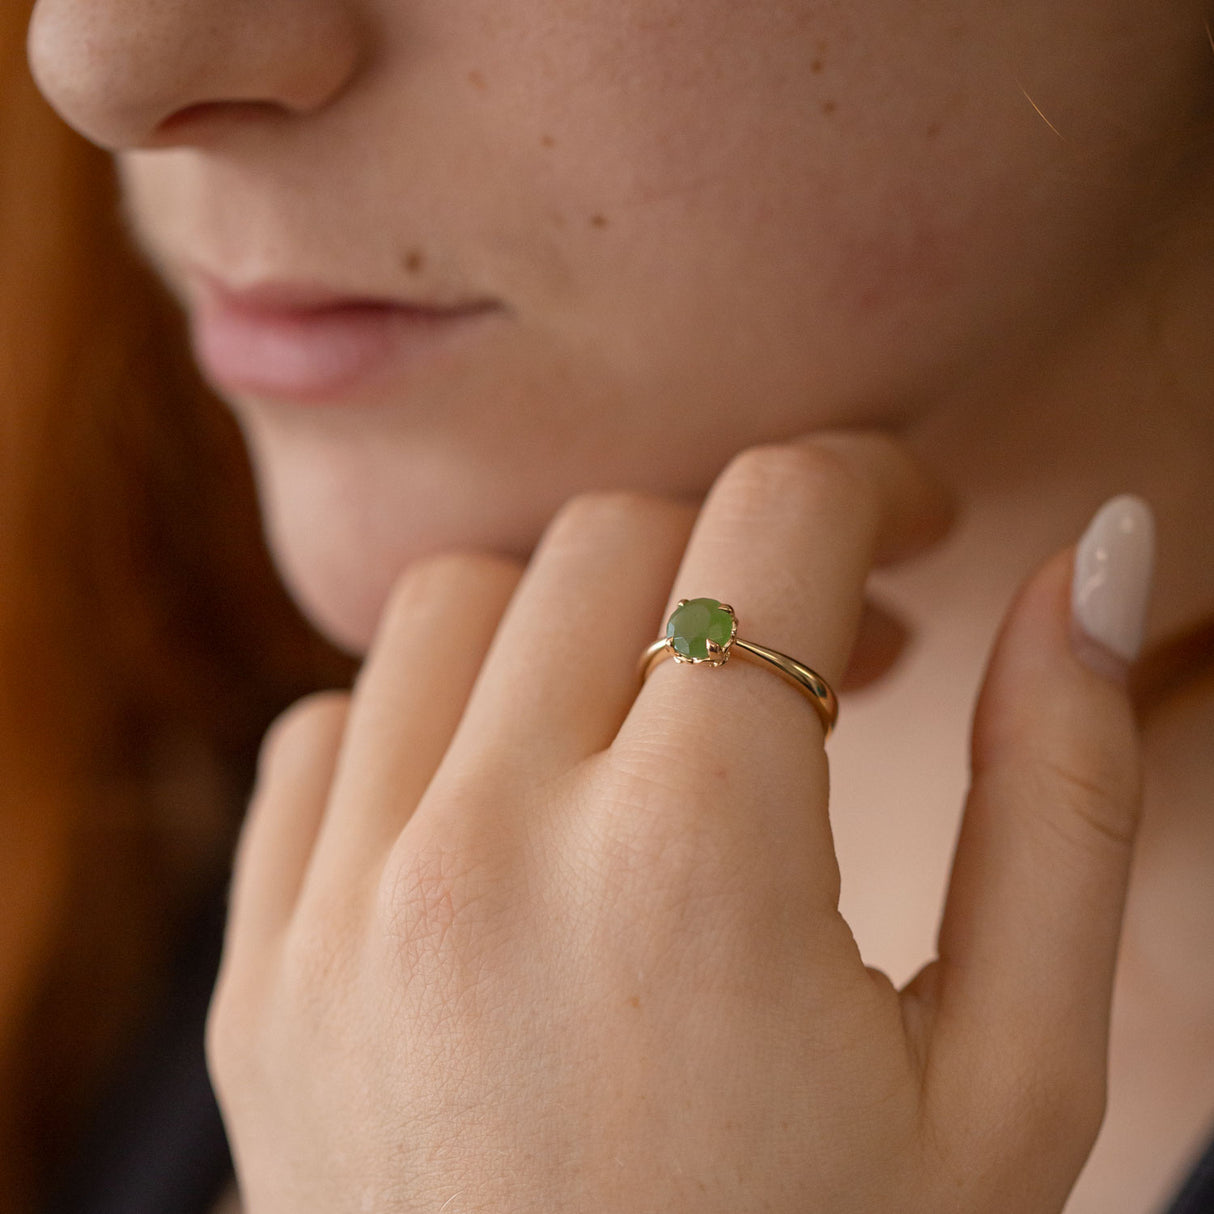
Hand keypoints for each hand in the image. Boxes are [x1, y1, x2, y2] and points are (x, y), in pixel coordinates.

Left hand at [208, 432, 1142, 1212]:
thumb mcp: (1012, 1082)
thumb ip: (1061, 792)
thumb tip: (1089, 557)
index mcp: (689, 862)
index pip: (773, 520)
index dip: (868, 483)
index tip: (907, 527)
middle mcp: (482, 852)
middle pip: (613, 537)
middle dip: (738, 559)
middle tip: (822, 651)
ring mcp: (339, 908)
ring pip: (456, 601)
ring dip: (584, 618)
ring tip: (666, 719)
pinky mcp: (263, 969)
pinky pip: (329, 729)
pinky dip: (435, 718)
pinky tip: (520, 804)